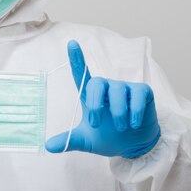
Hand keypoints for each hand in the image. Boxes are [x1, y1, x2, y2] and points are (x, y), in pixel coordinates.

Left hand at [46, 40, 159, 157]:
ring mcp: (125, 88)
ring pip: (119, 90)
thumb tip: (48, 146)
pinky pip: (139, 95)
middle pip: (98, 83)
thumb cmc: (109, 137)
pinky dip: (136, 111)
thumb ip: (69, 140)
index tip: (71, 43)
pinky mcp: (143, 92)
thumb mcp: (87, 141)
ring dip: (118, 112)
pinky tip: (134, 123)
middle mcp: (107, 88)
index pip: (82, 73)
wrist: (134, 147)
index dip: (77, 58)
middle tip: (95, 123)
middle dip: (95, 103)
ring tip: (121, 128)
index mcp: (91, 95)